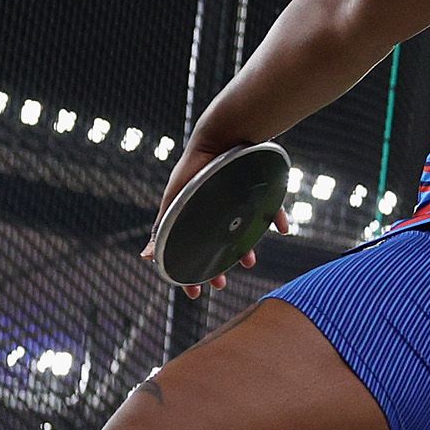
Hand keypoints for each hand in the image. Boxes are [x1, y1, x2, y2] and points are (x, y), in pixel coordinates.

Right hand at [141, 138, 290, 300]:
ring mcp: (236, 199)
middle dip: (217, 265)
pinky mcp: (258, 187)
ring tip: (249, 261)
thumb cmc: (195, 166)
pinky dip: (277, 217)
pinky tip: (283, 228)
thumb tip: (146, 257)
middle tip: (220, 284)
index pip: (190, 249)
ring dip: (245, 248)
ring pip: (242, 231)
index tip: (194, 294)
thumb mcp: (176, 200)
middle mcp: (215, 208)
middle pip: (215, 244)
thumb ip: (164, 227)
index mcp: (194, 213)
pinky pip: (271, 206)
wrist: (223, 134)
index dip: (190, 273)